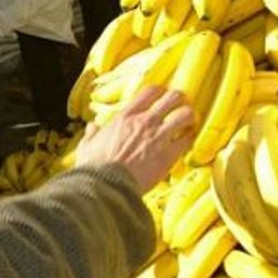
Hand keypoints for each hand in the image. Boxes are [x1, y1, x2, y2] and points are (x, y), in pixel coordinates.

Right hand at [75, 86, 194, 192]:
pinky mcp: (168, 155)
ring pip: (186, 115)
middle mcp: (145, 122)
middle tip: (181, 105)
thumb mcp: (87, 147)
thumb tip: (92, 128)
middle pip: (173, 97)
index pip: (151, 91)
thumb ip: (92, 135)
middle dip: (180, 99)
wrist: (107, 186)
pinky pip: (187, 139)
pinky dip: (189, 138)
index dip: (161, 91)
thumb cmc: (95, 168)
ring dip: (190, 117)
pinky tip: (187, 142)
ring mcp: (159, 137)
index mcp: (126, 117)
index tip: (162, 96)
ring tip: (189, 122)